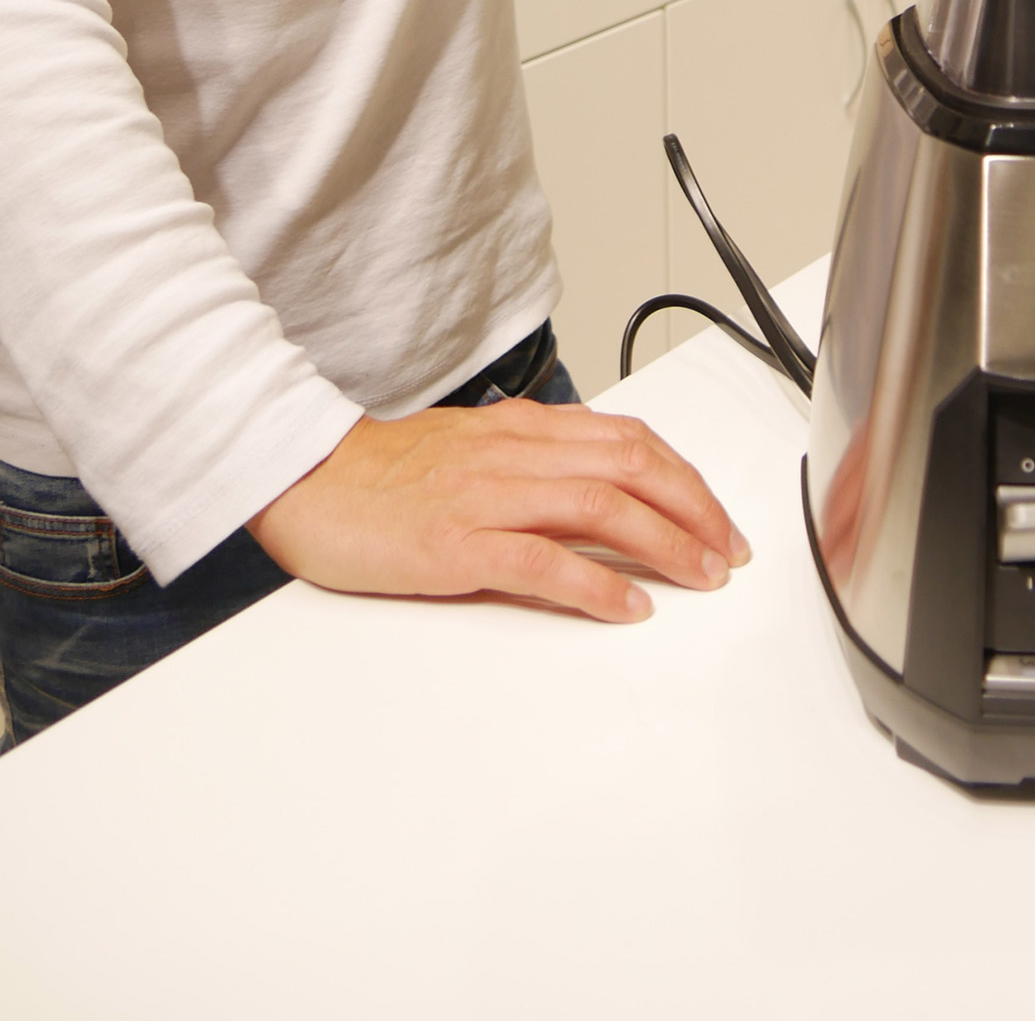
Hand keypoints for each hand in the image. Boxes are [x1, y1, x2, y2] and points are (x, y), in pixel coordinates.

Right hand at [247, 399, 750, 621]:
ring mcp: (486, 498)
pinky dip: (597, 585)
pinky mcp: (456, 546)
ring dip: (665, 542)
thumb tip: (596, 482)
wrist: (304, 478)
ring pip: (601, 507)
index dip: (684, 477)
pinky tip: (629, 606)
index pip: (627, 438)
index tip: (717, 513)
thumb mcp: (471, 447)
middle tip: (730, 549)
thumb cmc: (381, 472)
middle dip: (694, 508)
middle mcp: (513, 454)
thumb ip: (532, 458)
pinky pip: (543, 563)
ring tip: (702, 574)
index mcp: (519, 429)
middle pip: (631, 466)